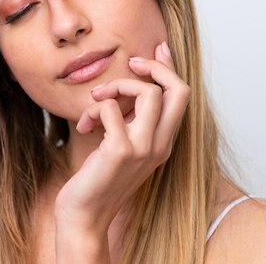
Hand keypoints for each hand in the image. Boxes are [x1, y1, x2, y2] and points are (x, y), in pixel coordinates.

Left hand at [54, 41, 190, 232]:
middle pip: (179, 90)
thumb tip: (131, 84)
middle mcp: (160, 145)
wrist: (85, 215)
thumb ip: (131, 120)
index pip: (181, 96)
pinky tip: (83, 126)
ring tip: (96, 99)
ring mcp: (143, 148)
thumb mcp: (121, 144)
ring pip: (149, 93)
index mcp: (163, 142)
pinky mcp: (120, 151)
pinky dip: (94, 108)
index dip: (169, 67)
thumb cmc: (98, 178)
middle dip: (155, 66)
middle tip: (131, 63)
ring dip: (117, 86)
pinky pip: (111, 108)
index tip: (155, 50)